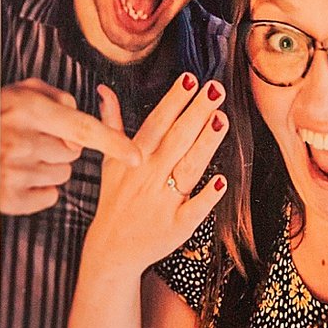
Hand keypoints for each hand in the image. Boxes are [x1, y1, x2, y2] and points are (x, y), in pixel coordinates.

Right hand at [0, 78, 141, 215]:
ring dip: (49, 167)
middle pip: (73, 153)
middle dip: (61, 147)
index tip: (136, 156)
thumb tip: (78, 109)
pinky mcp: (8, 198)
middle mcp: (21, 140)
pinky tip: (19, 176)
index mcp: (27, 110)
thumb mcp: (16, 91)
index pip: (82, 128)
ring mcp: (14, 171)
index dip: (114, 142)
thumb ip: (53, 94)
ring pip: (63, 175)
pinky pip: (48, 196)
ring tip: (22, 157)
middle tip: (34, 140)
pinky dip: (39, 189)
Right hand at [83, 76, 227, 278]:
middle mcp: (149, 176)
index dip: (173, 101)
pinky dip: (206, 196)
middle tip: (215, 89)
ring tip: (222, 119)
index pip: (156, 123)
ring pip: (188, 168)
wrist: (112, 249)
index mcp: (133, 158)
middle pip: (176, 140)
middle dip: (195, 113)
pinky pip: (194, 209)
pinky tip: (221, 180)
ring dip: (205, 144)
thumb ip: (112, 124)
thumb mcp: (109, 162)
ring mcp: (163, 201)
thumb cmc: (115, 200)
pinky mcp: (176, 225)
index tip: (190, 78)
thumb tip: (105, 91)